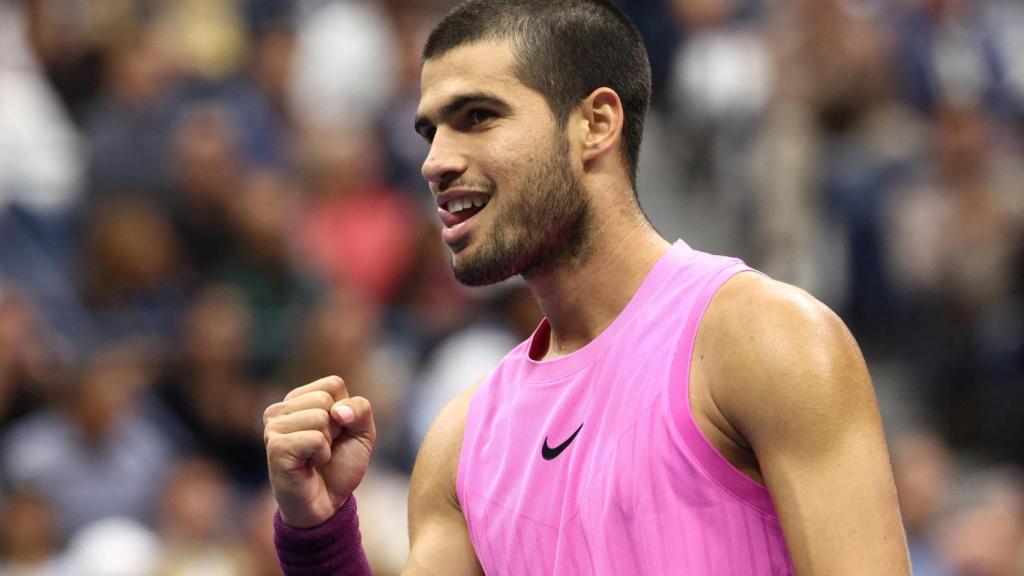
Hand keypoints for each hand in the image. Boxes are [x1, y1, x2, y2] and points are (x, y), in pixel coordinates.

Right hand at [264, 376, 375, 527]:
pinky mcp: (275, 447)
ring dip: (328, 443)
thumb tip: (337, 410)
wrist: (326, 505)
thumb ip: (360, 409)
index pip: (333, 384)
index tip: (336, 433)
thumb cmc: (339, 466)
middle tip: (324, 448)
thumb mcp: (362, 432)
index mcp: (298, 400)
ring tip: (315, 458)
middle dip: (337, 427)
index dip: (346, 411)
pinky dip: (322, 455)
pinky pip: (315, 439)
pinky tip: (309, 466)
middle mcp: (280, 409)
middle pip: (325, 398)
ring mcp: (274, 427)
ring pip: (321, 417)